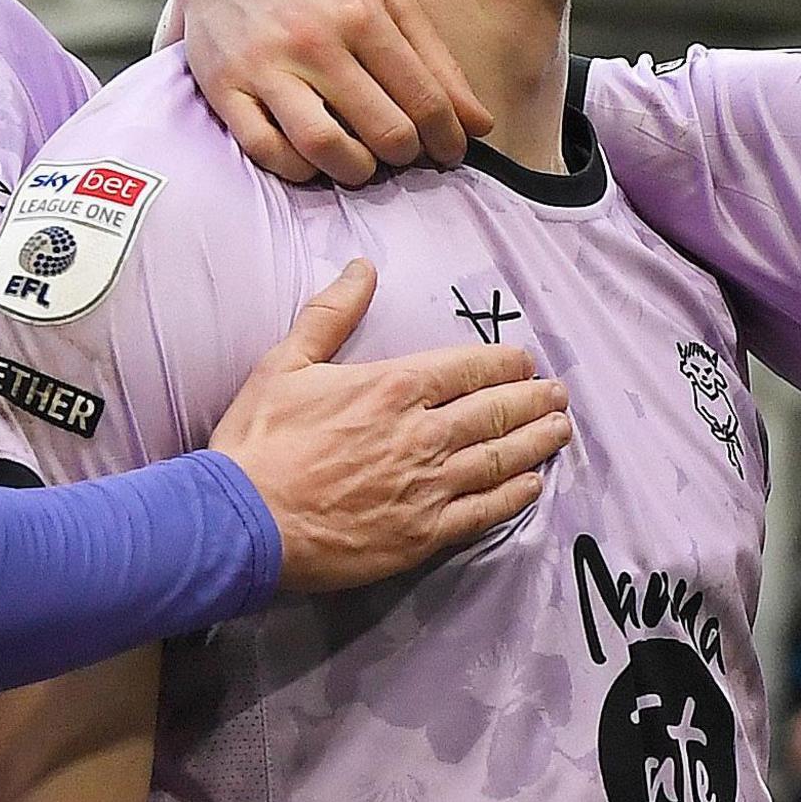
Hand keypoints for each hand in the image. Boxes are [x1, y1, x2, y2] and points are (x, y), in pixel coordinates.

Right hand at [171, 0, 490, 184]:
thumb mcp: (386, 0)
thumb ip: (436, 61)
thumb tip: (480, 125)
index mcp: (361, 13)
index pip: (424, 98)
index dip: (447, 137)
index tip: (451, 152)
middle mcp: (313, 40)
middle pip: (383, 128)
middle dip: (406, 154)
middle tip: (406, 154)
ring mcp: (264, 65)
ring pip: (324, 146)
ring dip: (357, 170)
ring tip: (365, 164)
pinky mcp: (224, 88)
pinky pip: (267, 150)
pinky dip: (300, 168)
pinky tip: (315, 159)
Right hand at [212, 262, 571, 591]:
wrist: (240, 522)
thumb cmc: (259, 442)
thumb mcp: (286, 362)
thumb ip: (331, 313)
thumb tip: (363, 267)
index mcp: (395, 386)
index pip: (471, 367)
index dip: (506, 363)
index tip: (526, 362)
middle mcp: (424, 434)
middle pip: (497, 410)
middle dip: (535, 399)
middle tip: (558, 394)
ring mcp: (428, 486)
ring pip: (501, 458)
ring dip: (537, 441)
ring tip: (560, 430)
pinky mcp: (423, 534)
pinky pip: (484, 511)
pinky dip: (515, 496)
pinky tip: (532, 485)